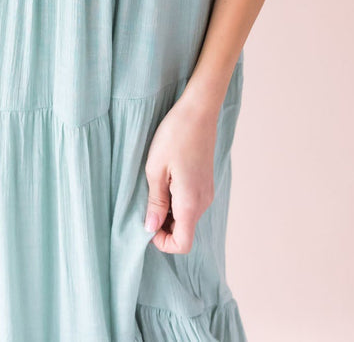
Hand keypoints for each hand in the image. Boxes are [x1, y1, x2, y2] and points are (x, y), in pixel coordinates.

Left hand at [143, 96, 218, 253]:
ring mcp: (207, 191)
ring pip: (187, 217)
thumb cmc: (174, 136)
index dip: (162, 242)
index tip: (147, 223)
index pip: (182, 244)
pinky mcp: (206, 181)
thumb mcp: (155, 169)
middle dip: (163, 226)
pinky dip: (177, 200)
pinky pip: (191, 202)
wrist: (198, 110)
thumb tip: (151, 228)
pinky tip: (165, 178)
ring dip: (169, 211)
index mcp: (190, 203)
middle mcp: (203, 202)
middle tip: (146, 202)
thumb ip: (155, 202)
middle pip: (184, 231)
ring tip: (154, 185)